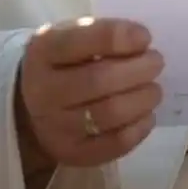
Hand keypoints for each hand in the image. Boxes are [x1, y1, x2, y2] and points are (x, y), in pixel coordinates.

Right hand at [16, 17, 163, 175]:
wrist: (31, 107)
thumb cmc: (63, 63)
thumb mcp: (71, 37)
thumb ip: (101, 34)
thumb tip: (142, 42)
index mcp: (42, 52)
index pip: (79, 41)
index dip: (118, 37)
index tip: (145, 37)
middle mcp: (43, 91)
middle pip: (99, 80)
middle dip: (138, 69)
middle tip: (156, 62)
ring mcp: (55, 127)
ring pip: (109, 113)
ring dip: (143, 99)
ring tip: (154, 90)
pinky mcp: (71, 154)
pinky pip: (113, 144)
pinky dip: (139, 128)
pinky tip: (147, 115)